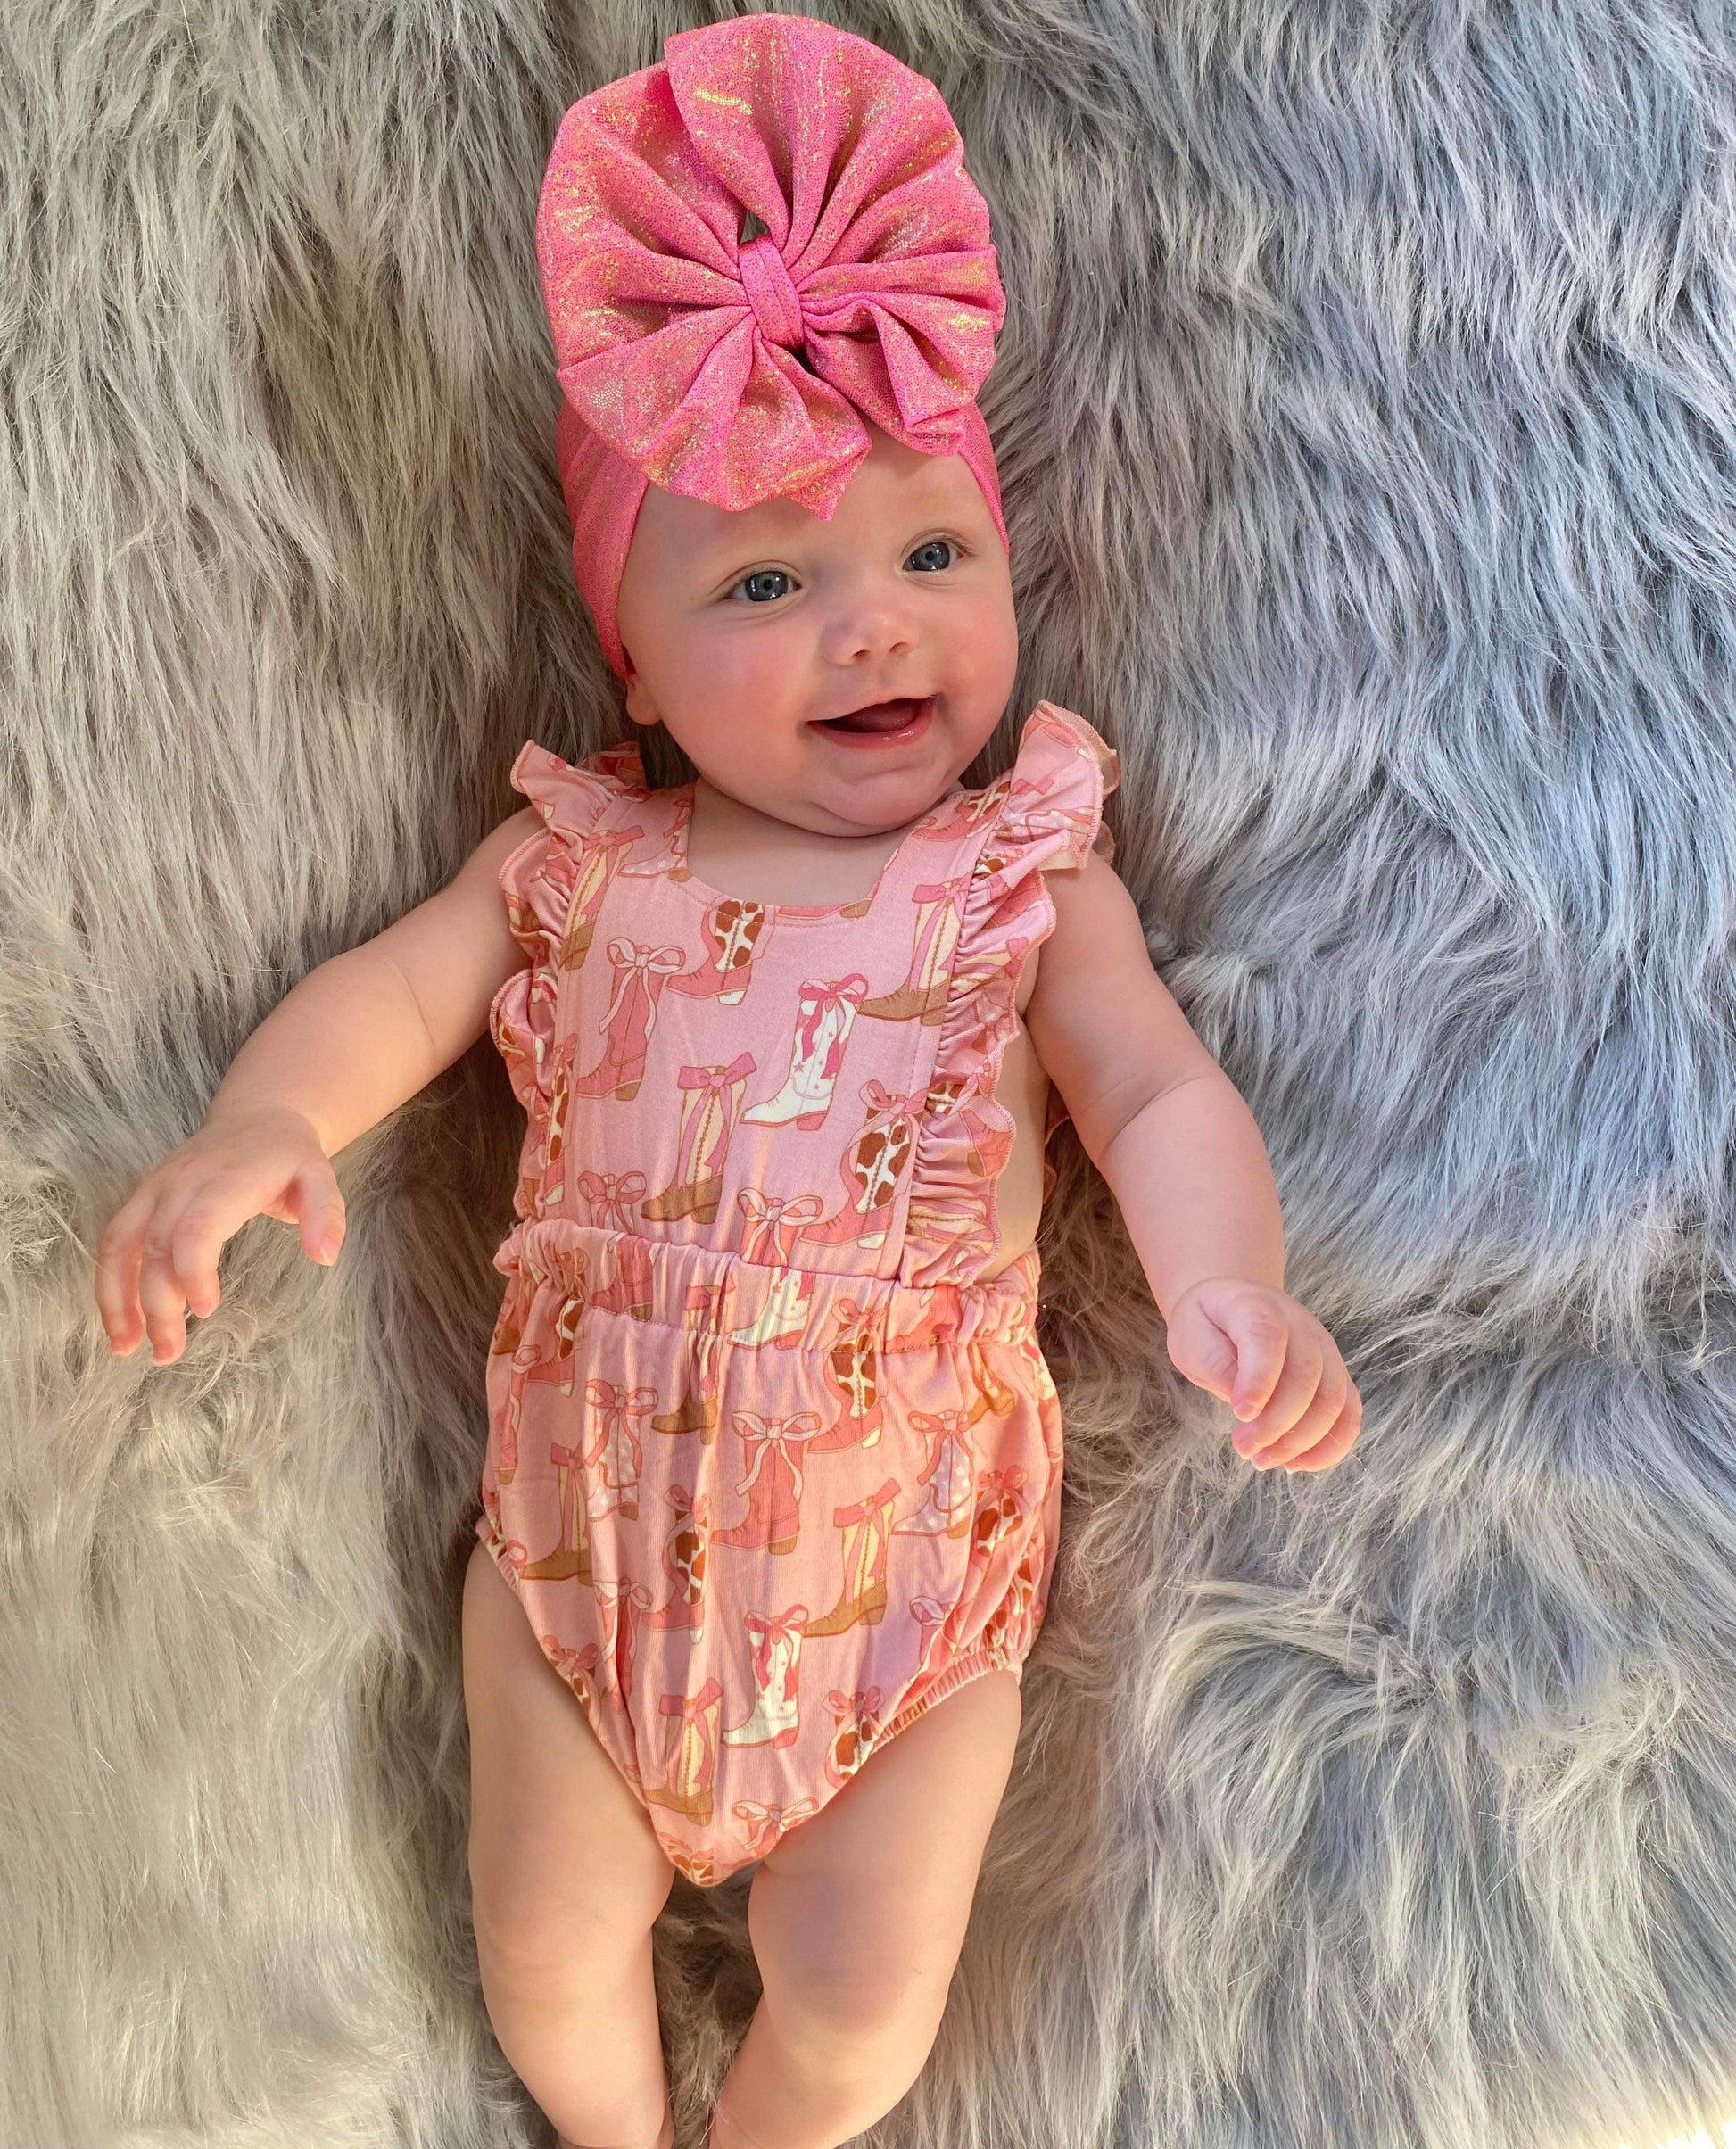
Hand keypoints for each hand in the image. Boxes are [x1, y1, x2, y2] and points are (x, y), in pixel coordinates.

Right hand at [95, 1105, 344, 1365]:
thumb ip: (326, 1214)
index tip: (205, 1309)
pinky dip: (109, 1283)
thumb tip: (324, 1256)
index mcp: (227, 1179)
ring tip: (127, 1348)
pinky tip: (121, 1324)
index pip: (197, 1226)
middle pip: (157, 1246)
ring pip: (121, 1245)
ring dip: (118, 1299)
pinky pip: (113, 1242)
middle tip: (171, 1352)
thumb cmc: (289, 1157)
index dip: (193, 1269)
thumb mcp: (321, 1177)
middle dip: (158, 1304)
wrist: (258, 1117)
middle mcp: (181, 1182)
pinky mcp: (142, 1198)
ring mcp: (155, 1188)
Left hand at [1163, 1276, 1361, 1472]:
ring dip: (1302, 1440)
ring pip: (1333, 1399)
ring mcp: (1324, 1348)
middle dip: (1277, 1422)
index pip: (1268, 1338)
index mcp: (1257, 1306)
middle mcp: (1300, 1324)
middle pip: (1306, 1375)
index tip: (1240, 1414)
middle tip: (1244, 1449)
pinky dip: (1330, 1445)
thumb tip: (1245, 1405)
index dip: (1259, 1380)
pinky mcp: (1335, 1373)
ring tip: (1264, 1460)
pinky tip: (1298, 1463)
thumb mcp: (1191, 1336)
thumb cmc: (1208, 1326)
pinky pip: (1349, 1412)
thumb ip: (1214, 1363)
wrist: (1233, 1305)